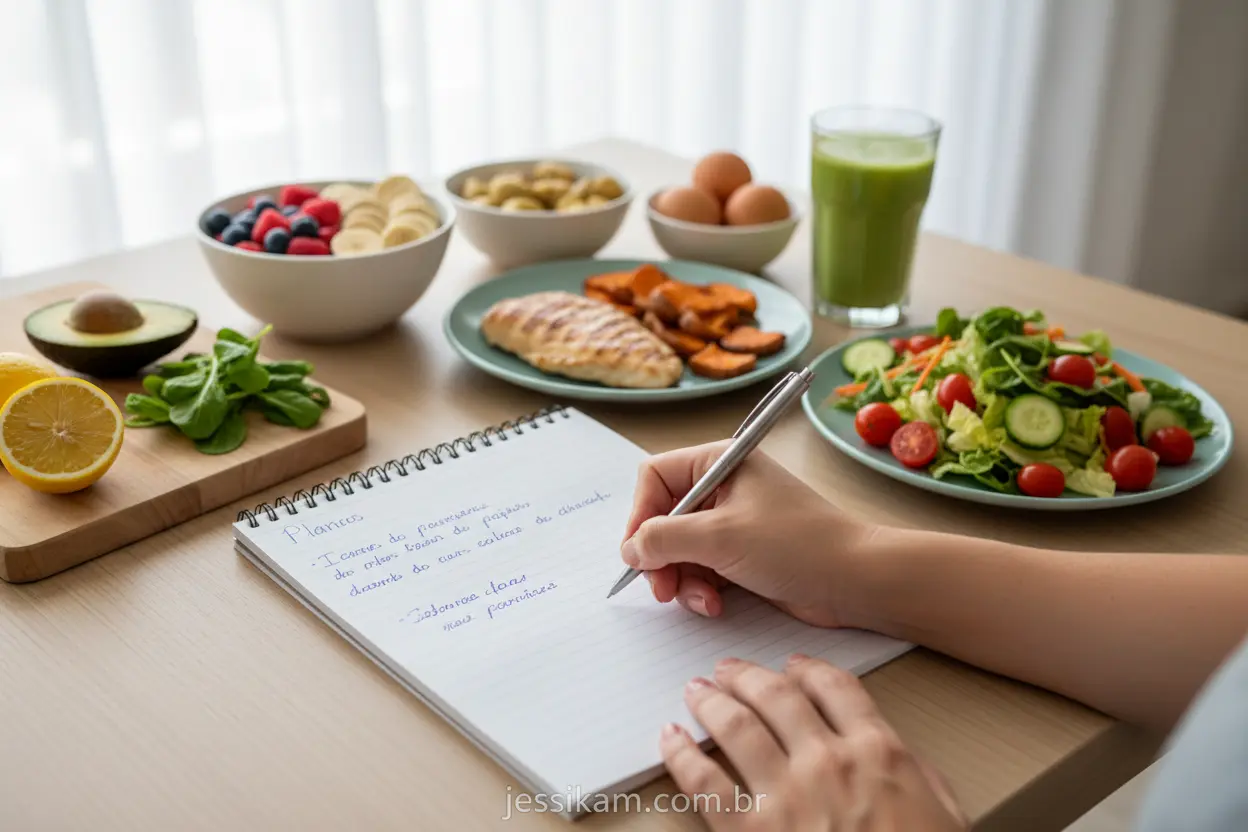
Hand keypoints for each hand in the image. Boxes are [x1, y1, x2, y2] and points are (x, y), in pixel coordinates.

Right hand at [621, 442, 872, 626]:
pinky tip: (715, 605)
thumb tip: (629, 549)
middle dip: (660, 557)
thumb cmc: (797, 544)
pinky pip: (701, 569)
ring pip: (679, 550)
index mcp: (718, 462)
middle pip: (662, 518)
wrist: (855, 581)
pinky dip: (701, 589)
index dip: (639, 515)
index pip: (654, 479)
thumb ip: (663, 539)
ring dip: (682, 579)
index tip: (638, 554)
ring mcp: (732, 522)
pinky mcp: (742, 553)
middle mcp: (722, 487)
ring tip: (700, 601)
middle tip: (662, 589)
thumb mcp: (720, 537)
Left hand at [660, 655, 966, 830]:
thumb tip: (898, 754)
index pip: (834, 688)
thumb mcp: (946, 813)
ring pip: (736, 726)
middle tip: (729, 670)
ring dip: (711, 702)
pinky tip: (670, 740)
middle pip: (777, 695)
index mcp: (878, 752)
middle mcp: (828, 762)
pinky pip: (705, 784)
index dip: (808, 670)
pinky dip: (681, 756)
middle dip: (747, 676)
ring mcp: (787, 796)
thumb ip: (918, 773)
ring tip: (696, 692)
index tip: (792, 666)